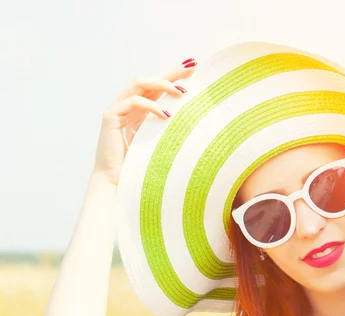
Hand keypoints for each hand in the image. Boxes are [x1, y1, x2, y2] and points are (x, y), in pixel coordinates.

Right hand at [92, 59, 196, 185]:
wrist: (116, 184)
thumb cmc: (141, 169)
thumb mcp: (162, 145)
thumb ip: (172, 132)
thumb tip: (199, 125)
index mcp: (141, 112)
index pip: (159, 88)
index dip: (175, 76)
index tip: (195, 68)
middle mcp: (129, 106)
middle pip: (151, 80)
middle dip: (172, 72)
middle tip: (192, 66)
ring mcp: (118, 109)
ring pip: (140, 84)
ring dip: (162, 85)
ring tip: (182, 92)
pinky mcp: (110, 116)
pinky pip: (133, 102)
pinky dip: (151, 106)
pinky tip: (166, 115)